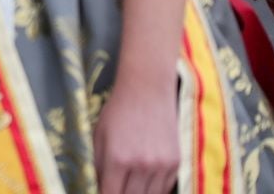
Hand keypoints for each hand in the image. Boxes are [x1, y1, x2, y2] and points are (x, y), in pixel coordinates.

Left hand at [94, 76, 178, 193]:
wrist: (147, 90)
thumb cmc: (118, 111)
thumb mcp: (99, 135)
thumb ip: (97, 164)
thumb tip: (97, 186)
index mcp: (118, 158)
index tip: (103, 191)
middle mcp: (142, 165)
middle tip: (115, 188)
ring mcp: (162, 165)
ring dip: (138, 193)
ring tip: (129, 185)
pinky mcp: (176, 163)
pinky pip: (165, 188)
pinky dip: (154, 190)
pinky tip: (144, 184)